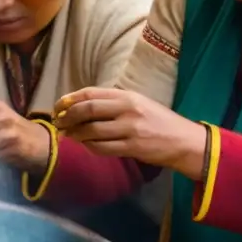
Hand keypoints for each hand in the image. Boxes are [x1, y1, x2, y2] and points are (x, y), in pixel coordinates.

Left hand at [53, 87, 207, 178]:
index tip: (59, 106)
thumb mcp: (138, 103)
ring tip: (69, 135)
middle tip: (59, 123)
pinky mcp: (132, 147)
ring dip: (75, 134)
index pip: (91, 93)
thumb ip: (113, 102)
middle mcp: (127, 109)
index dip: (70, 99)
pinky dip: (89, 146)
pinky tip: (85, 145)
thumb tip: (80, 106)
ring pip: (91, 131)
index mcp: (127, 95)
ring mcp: (130, 128)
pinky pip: (102, 148)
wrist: (183, 140)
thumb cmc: (158, 121)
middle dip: (68, 117)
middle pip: (87, 110)